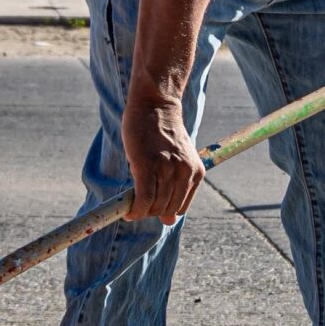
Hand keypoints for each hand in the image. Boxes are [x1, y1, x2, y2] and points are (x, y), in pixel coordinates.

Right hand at [121, 94, 203, 224]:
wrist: (155, 105)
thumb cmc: (161, 132)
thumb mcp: (177, 159)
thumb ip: (175, 186)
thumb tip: (168, 221)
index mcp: (196, 172)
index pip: (180, 208)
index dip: (163, 211)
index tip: (150, 208)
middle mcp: (184, 172)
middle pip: (167, 210)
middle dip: (151, 212)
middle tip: (137, 205)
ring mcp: (167, 169)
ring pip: (154, 206)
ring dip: (141, 211)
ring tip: (132, 205)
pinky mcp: (147, 166)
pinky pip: (143, 199)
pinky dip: (135, 210)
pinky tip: (128, 212)